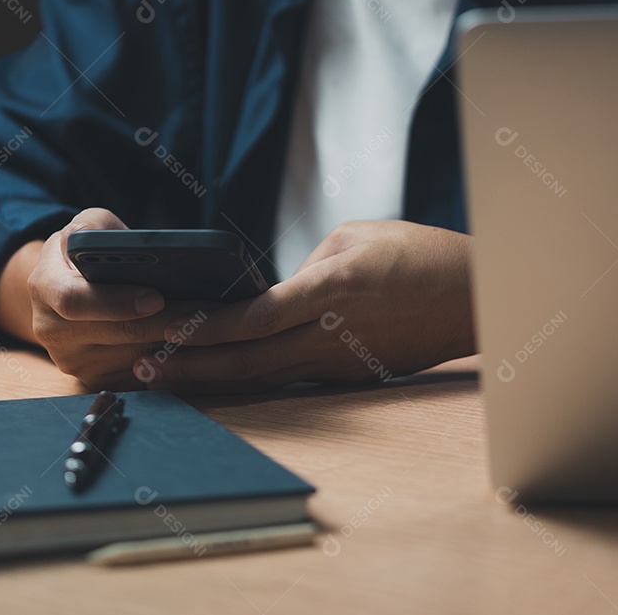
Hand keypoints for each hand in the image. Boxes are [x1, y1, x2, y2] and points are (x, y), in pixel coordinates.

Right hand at [26, 208, 212, 390]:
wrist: (64, 289)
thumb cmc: (83, 252)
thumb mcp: (85, 226)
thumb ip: (96, 228)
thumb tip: (121, 244)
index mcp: (43, 286)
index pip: (75, 301)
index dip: (117, 302)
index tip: (156, 297)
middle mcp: (50, 330)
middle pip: (117, 334)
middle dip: (165, 322)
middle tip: (205, 311)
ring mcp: (71, 360)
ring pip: (134, 359)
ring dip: (174, 344)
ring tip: (207, 324)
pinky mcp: (92, 380)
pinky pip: (138, 377)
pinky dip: (169, 362)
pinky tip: (193, 343)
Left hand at [133, 220, 475, 393]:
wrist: (478, 298)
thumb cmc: (420, 254)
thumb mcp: (356, 237)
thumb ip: (307, 265)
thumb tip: (276, 290)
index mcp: (331, 292)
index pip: (253, 318)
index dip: (204, 327)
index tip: (161, 328)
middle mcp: (330, 336)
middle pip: (247, 360)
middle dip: (190, 366)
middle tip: (140, 370)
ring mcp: (340, 362)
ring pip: (263, 378)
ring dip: (212, 380)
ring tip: (165, 380)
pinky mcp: (350, 375)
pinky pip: (290, 379)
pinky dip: (249, 380)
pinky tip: (218, 378)